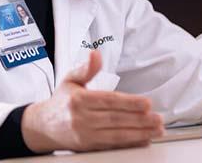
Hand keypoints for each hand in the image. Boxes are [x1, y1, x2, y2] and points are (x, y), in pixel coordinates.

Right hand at [20, 50, 162, 152]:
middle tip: (158, 118)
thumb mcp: (70, 80)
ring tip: (157, 130)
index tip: (146, 103)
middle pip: (115, 119)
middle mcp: (81, 118)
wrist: (43, 126)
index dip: (129, 102)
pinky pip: (113, 146)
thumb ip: (86, 68)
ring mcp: (85, 135)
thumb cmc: (61, 102)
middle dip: (140, 120)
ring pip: (116, 135)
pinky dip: (130, 144)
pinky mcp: (88, 147)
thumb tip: (96, 54)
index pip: (108, 100)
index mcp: (78, 99)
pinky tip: (144, 140)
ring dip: (140, 133)